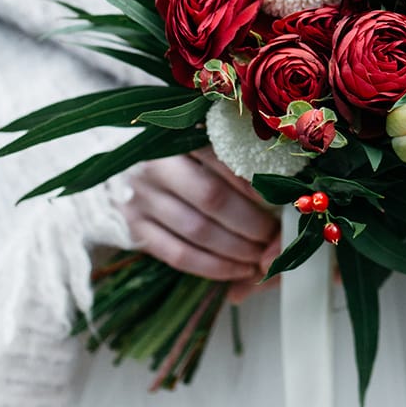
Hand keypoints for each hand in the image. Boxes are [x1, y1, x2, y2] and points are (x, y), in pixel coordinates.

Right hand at [121, 147, 280, 302]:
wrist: (123, 168)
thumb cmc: (176, 155)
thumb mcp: (201, 143)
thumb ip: (233, 158)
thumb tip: (282, 187)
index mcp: (176, 136)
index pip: (225, 162)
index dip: (257, 186)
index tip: (282, 202)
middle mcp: (154, 166)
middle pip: (213, 199)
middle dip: (252, 223)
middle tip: (276, 236)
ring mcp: (140, 199)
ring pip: (198, 231)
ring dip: (237, 249)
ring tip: (262, 256)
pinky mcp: (134, 229)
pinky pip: (178, 255)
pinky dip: (214, 267)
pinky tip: (238, 270)